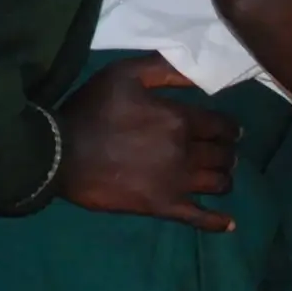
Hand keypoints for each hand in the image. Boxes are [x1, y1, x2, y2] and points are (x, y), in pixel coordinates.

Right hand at [55, 55, 240, 231]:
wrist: (61, 154)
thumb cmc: (93, 110)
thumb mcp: (125, 74)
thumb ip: (164, 68)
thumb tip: (200, 69)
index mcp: (179, 119)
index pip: (222, 125)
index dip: (230, 127)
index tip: (229, 129)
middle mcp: (186, 152)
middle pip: (223, 155)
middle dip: (227, 151)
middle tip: (223, 150)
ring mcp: (176, 183)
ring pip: (218, 183)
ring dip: (224, 177)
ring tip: (220, 174)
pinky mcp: (163, 207)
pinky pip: (199, 218)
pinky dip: (217, 221)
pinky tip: (229, 222)